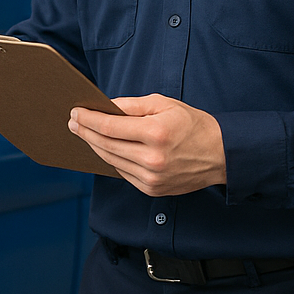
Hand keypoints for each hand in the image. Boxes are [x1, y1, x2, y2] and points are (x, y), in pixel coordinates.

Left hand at [68, 95, 226, 196]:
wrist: (221, 155)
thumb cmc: (193, 124)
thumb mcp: (164, 104)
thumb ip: (132, 105)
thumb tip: (105, 106)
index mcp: (156, 133)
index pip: (109, 126)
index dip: (88, 119)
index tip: (76, 112)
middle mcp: (152, 159)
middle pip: (105, 145)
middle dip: (85, 132)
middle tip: (73, 122)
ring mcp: (151, 178)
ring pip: (111, 160)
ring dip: (95, 146)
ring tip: (84, 133)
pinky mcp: (152, 189)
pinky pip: (123, 172)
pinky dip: (112, 159)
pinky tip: (105, 148)